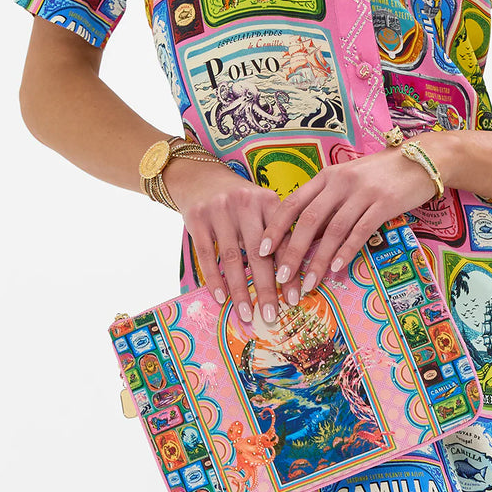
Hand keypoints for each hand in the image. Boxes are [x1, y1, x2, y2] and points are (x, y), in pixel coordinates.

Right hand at [162, 157, 302, 322]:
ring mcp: (218, 210)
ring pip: (231, 258)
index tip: (295, 298)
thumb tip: (294, 278)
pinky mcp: (197, 219)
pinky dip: (214, 280)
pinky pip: (206, 256)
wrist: (200, 176)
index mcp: (268, 200)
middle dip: (266, 289)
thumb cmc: (239, 201)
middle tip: (271, 316)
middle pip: (258, 254)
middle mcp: (245, 203)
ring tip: (246, 314)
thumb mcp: (261, 207)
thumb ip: (278, 233)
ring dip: (239, 291)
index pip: (282, 242)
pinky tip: (221, 298)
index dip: (290, 272)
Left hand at [257, 137, 440, 294]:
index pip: (293, 202)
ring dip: (318, 260)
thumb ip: (329, 203)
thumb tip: (307, 237)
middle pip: (308, 220)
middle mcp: (340, 182)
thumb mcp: (349, 181)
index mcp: (327, 176)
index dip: (275, 227)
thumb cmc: (382, 174)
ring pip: (332, 230)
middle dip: (292, 251)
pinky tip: (336, 268)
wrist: (422, 159)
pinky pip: (360, 231)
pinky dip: (346, 251)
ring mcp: (362, 192)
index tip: (261, 250)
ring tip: (308, 283)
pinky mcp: (383, 203)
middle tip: (281, 277)